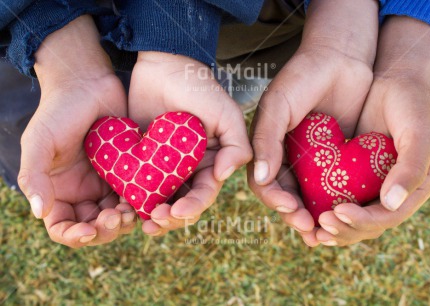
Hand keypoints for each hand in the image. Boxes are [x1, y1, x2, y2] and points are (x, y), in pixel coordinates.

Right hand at [18, 16, 134, 247]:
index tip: (89, 229)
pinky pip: (136, 197)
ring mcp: (106, 184)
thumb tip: (39, 212)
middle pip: (94, 227)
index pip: (62, 226)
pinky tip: (147, 199)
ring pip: (117, 217)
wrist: (88, 84)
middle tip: (116, 218)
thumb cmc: (59, 111)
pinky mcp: (128, 173)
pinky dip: (140, 204)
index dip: (74, 235)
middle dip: (105, 230)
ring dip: (125, 221)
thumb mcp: (39, 141)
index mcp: (57, 191)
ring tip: (130, 212)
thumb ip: (35, 176)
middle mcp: (82, 193)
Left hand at [128, 52, 252, 235]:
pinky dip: (131, 198)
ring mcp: (162, 167)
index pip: (203, 193)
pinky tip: (122, 205)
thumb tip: (224, 176)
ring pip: (157, 200)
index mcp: (210, 164)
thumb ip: (237, 145)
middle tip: (154, 220)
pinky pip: (135, 185)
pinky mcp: (139, 161)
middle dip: (170, 218)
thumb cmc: (199, 89)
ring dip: (151, 215)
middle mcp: (187, 171)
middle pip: (180, 204)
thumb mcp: (226, 114)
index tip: (177, 212)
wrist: (163, 66)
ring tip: (140, 221)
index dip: (192, 207)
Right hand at [248, 0, 378, 245]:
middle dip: (296, 214)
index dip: (275, 199)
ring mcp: (311, 159)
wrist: (340, 56)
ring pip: (310, 195)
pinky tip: (345, 213)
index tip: (291, 208)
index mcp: (268, 147)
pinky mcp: (336, 157)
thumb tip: (261, 178)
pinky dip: (335, 201)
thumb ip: (266, 139)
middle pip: (287, 195)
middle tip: (311, 229)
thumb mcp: (278, 104)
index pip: (264, 183)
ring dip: (315, 215)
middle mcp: (287, 157)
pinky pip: (333, 184)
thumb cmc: (302, 76)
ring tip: (326, 232)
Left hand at [315, 17, 429, 245]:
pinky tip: (301, 205)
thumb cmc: (412, 104)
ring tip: (306, 224)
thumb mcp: (418, 133)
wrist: (394, 81)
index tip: (336, 213)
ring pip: (348, 216)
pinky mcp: (352, 174)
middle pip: (365, 225)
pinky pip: (335, 196)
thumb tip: (390, 204)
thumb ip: (410, 168)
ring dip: (328, 224)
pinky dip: (320, 205)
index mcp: (413, 188)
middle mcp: (392, 192)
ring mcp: (371, 184)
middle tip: (318, 225)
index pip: (387, 217)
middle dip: (341, 229)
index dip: (362, 221)